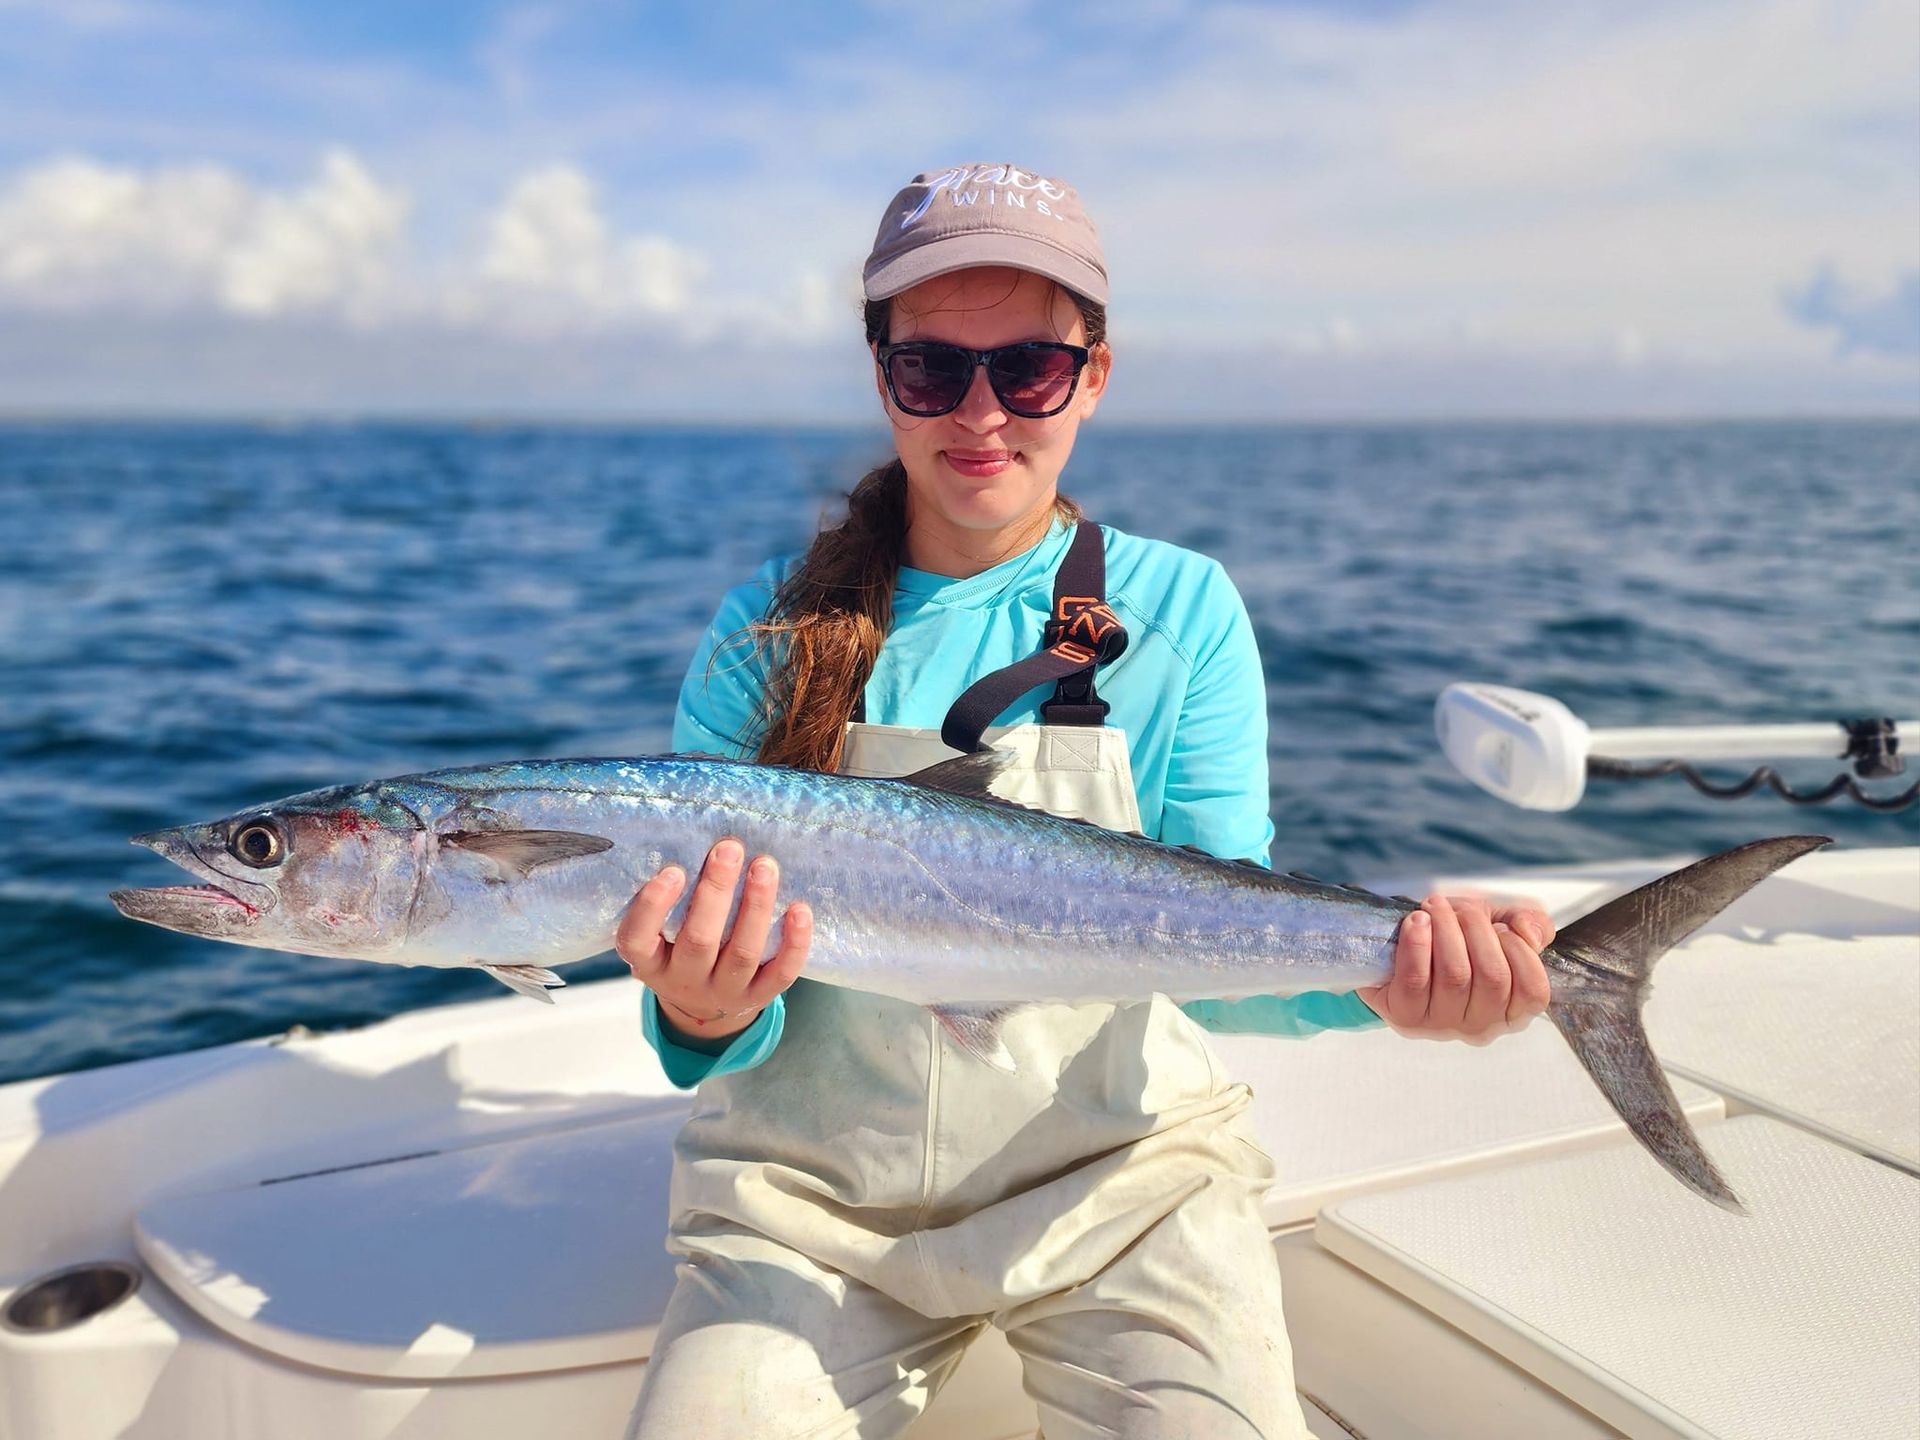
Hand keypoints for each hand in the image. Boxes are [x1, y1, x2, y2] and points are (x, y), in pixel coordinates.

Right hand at [617, 838, 811, 1049]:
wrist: (703, 1004)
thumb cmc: (678, 948)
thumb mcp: (659, 932)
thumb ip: (670, 899)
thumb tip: (695, 835)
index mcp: (650, 962)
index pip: (637, 939)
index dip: (653, 906)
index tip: (673, 870)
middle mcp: (683, 980)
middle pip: (699, 940)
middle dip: (716, 892)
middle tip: (729, 850)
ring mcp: (723, 992)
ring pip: (743, 953)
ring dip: (756, 906)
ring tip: (765, 866)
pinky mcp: (758, 997)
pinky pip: (781, 974)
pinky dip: (794, 942)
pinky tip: (800, 909)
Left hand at [1356, 893, 1554, 1044]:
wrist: (1399, 951)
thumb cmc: (1457, 940)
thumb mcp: (1499, 925)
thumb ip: (1529, 924)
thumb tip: (1530, 934)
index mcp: (1512, 1012)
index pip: (1533, 990)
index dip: (1519, 951)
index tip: (1499, 926)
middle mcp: (1481, 1026)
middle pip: (1492, 977)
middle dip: (1478, 930)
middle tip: (1463, 908)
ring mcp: (1442, 1025)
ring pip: (1455, 975)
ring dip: (1446, 929)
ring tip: (1436, 907)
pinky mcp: (1405, 1016)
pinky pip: (1415, 979)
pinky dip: (1417, 943)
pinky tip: (1417, 921)